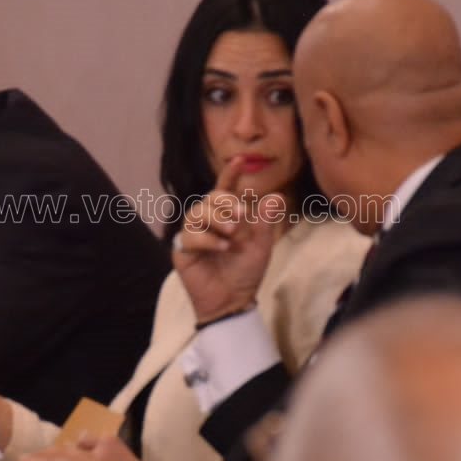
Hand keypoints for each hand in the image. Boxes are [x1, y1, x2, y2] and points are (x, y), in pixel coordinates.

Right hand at [174, 156, 282, 324]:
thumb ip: (265, 221)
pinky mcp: (183, 251)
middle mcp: (208, 221)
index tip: (239, 160)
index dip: (230, 174)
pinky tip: (222, 248)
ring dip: (217, 220)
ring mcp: (194, 234)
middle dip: (225, 202)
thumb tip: (277, 197)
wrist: (233, 300)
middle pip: (210, 198)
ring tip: (232, 234)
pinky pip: (190, 236)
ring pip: (197, 213)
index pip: (226, 190)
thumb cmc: (245, 271)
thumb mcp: (260, 245)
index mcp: (227, 215)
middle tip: (240, 215)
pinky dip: (208, 240)